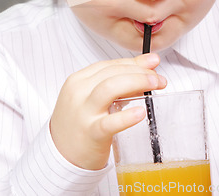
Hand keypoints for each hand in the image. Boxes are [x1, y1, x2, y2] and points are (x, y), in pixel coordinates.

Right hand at [49, 53, 166, 169]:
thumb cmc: (80, 124)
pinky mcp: (90, 134)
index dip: (134, 62)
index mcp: (79, 80)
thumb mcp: (94, 98)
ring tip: (155, 85)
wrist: (60, 156)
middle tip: (158, 78)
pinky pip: (109, 123)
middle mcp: (79, 93)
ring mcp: (83, 113)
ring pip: (109, 87)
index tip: (153, 64)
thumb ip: (118, 83)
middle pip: (112, 73)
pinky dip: (126, 117)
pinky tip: (140, 112)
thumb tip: (148, 69)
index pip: (110, 64)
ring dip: (136, 82)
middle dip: (140, 71)